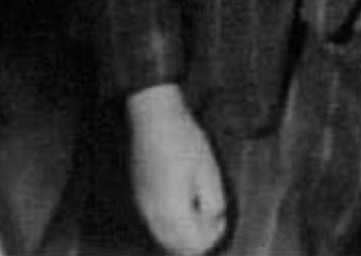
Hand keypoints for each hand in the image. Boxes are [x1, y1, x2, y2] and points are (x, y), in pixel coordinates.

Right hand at [128, 84, 226, 255]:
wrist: (154, 117)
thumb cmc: (184, 140)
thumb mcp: (209, 171)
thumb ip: (213, 203)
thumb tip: (213, 218)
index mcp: (172, 210)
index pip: (194, 245)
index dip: (213, 235)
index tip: (220, 216)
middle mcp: (153, 215)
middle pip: (178, 247)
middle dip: (198, 238)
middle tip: (211, 215)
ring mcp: (143, 207)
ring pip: (165, 238)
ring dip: (184, 233)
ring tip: (198, 207)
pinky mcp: (139, 198)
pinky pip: (156, 224)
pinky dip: (172, 224)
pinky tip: (182, 202)